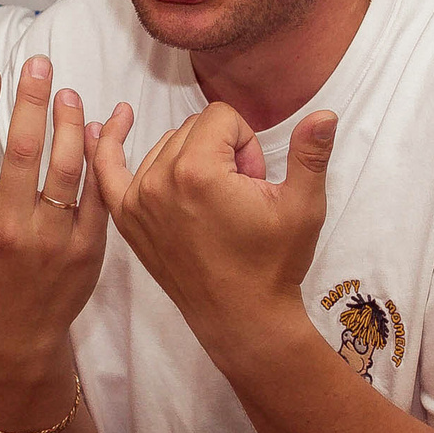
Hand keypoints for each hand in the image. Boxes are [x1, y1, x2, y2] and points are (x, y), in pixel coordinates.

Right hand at [0, 58, 106, 363]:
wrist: (13, 338)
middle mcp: (7, 226)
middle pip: (24, 149)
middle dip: (32, 99)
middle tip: (39, 63)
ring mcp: (50, 238)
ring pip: (66, 166)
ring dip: (71, 122)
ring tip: (68, 93)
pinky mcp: (85, 249)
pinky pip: (95, 194)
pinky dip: (99, 158)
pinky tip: (99, 128)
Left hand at [89, 103, 336, 364]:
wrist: (243, 319)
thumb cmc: (273, 263)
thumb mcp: (302, 206)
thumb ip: (311, 152)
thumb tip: (326, 113)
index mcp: (198, 171)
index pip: (222, 117)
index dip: (247, 142)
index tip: (256, 180)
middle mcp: (160, 181)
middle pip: (194, 128)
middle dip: (223, 150)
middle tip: (239, 194)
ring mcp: (137, 200)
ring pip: (166, 144)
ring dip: (192, 158)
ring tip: (214, 200)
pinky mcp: (127, 218)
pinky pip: (107, 167)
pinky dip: (108, 144)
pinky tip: (111, 122)